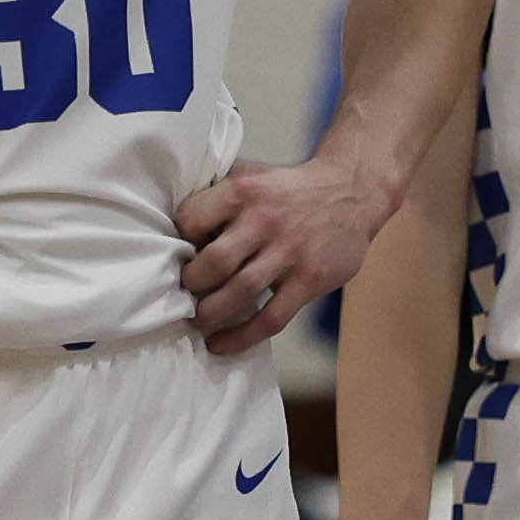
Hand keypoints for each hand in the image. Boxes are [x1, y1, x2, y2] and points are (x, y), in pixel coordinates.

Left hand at [180, 151, 387, 359]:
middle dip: (191, 283)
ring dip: (209, 313)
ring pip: (239, 292)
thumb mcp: (251, 174)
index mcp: (243, 191)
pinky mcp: (309, 280)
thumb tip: (168, 213)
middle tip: (184, 292)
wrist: (352, 192)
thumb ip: (216, 189)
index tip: (178, 254)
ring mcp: (289, 253)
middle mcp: (265, 220)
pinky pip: (270, 318)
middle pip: (214, 262)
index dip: (179, 240)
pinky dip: (241, 337)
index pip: (191, 220)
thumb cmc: (288, 188)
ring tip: (196, 321)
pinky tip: (219, 345)